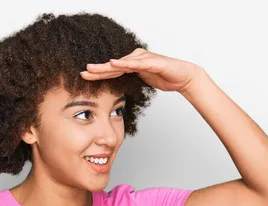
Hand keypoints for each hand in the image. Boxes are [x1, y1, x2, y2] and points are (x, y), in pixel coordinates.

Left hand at [80, 48, 202, 92]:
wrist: (183, 77)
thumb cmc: (165, 77)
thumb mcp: (144, 80)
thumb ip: (133, 79)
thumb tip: (121, 86)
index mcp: (133, 63)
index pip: (113, 70)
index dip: (99, 73)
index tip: (85, 77)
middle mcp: (136, 58)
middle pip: (114, 66)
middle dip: (98, 70)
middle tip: (83, 72)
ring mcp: (144, 59)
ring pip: (122, 64)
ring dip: (107, 67)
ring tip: (94, 68)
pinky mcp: (153, 62)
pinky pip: (137, 63)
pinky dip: (125, 63)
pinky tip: (115, 63)